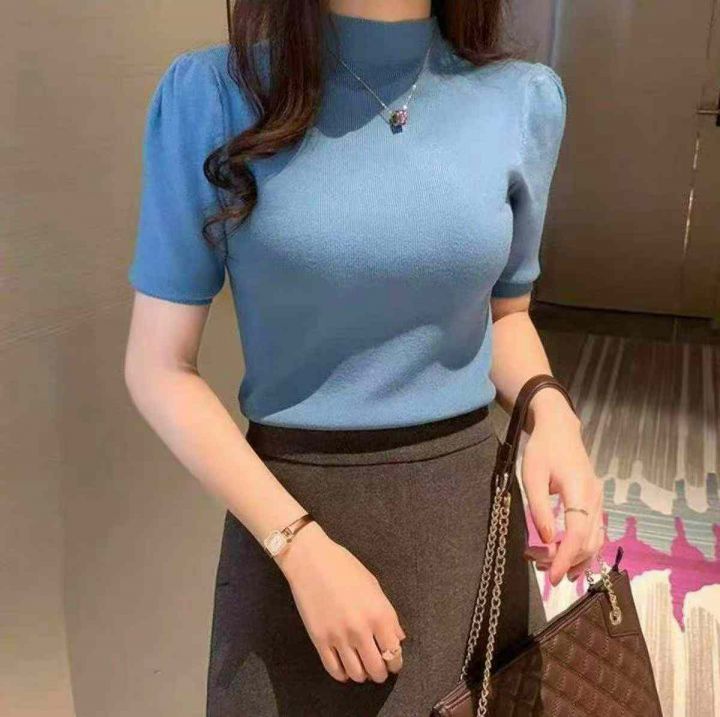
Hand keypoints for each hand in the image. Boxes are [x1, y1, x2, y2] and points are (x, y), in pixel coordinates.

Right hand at [275, 522, 406, 682]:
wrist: (311, 560)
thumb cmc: (344, 567)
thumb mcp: (373, 586)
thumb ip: (388, 615)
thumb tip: (398, 638)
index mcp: (379, 614)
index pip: (394, 653)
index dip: (395, 662)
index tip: (393, 662)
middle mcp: (361, 629)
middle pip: (376, 669)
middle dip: (380, 672)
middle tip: (378, 668)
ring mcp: (339, 637)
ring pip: (356, 674)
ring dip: (362, 674)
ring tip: (362, 666)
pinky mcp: (319, 640)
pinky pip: (334, 670)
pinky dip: (343, 674)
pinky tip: (345, 667)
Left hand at [520, 390, 604, 585]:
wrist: (560, 430)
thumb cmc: (542, 450)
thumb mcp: (532, 476)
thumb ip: (539, 509)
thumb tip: (546, 540)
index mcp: (579, 490)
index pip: (577, 534)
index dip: (566, 557)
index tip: (551, 576)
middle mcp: (595, 499)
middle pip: (588, 542)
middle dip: (567, 561)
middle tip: (541, 569)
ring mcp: (598, 501)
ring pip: (595, 540)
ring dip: (576, 559)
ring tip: (552, 570)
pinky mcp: (595, 503)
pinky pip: (594, 532)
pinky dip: (584, 550)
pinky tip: (570, 562)